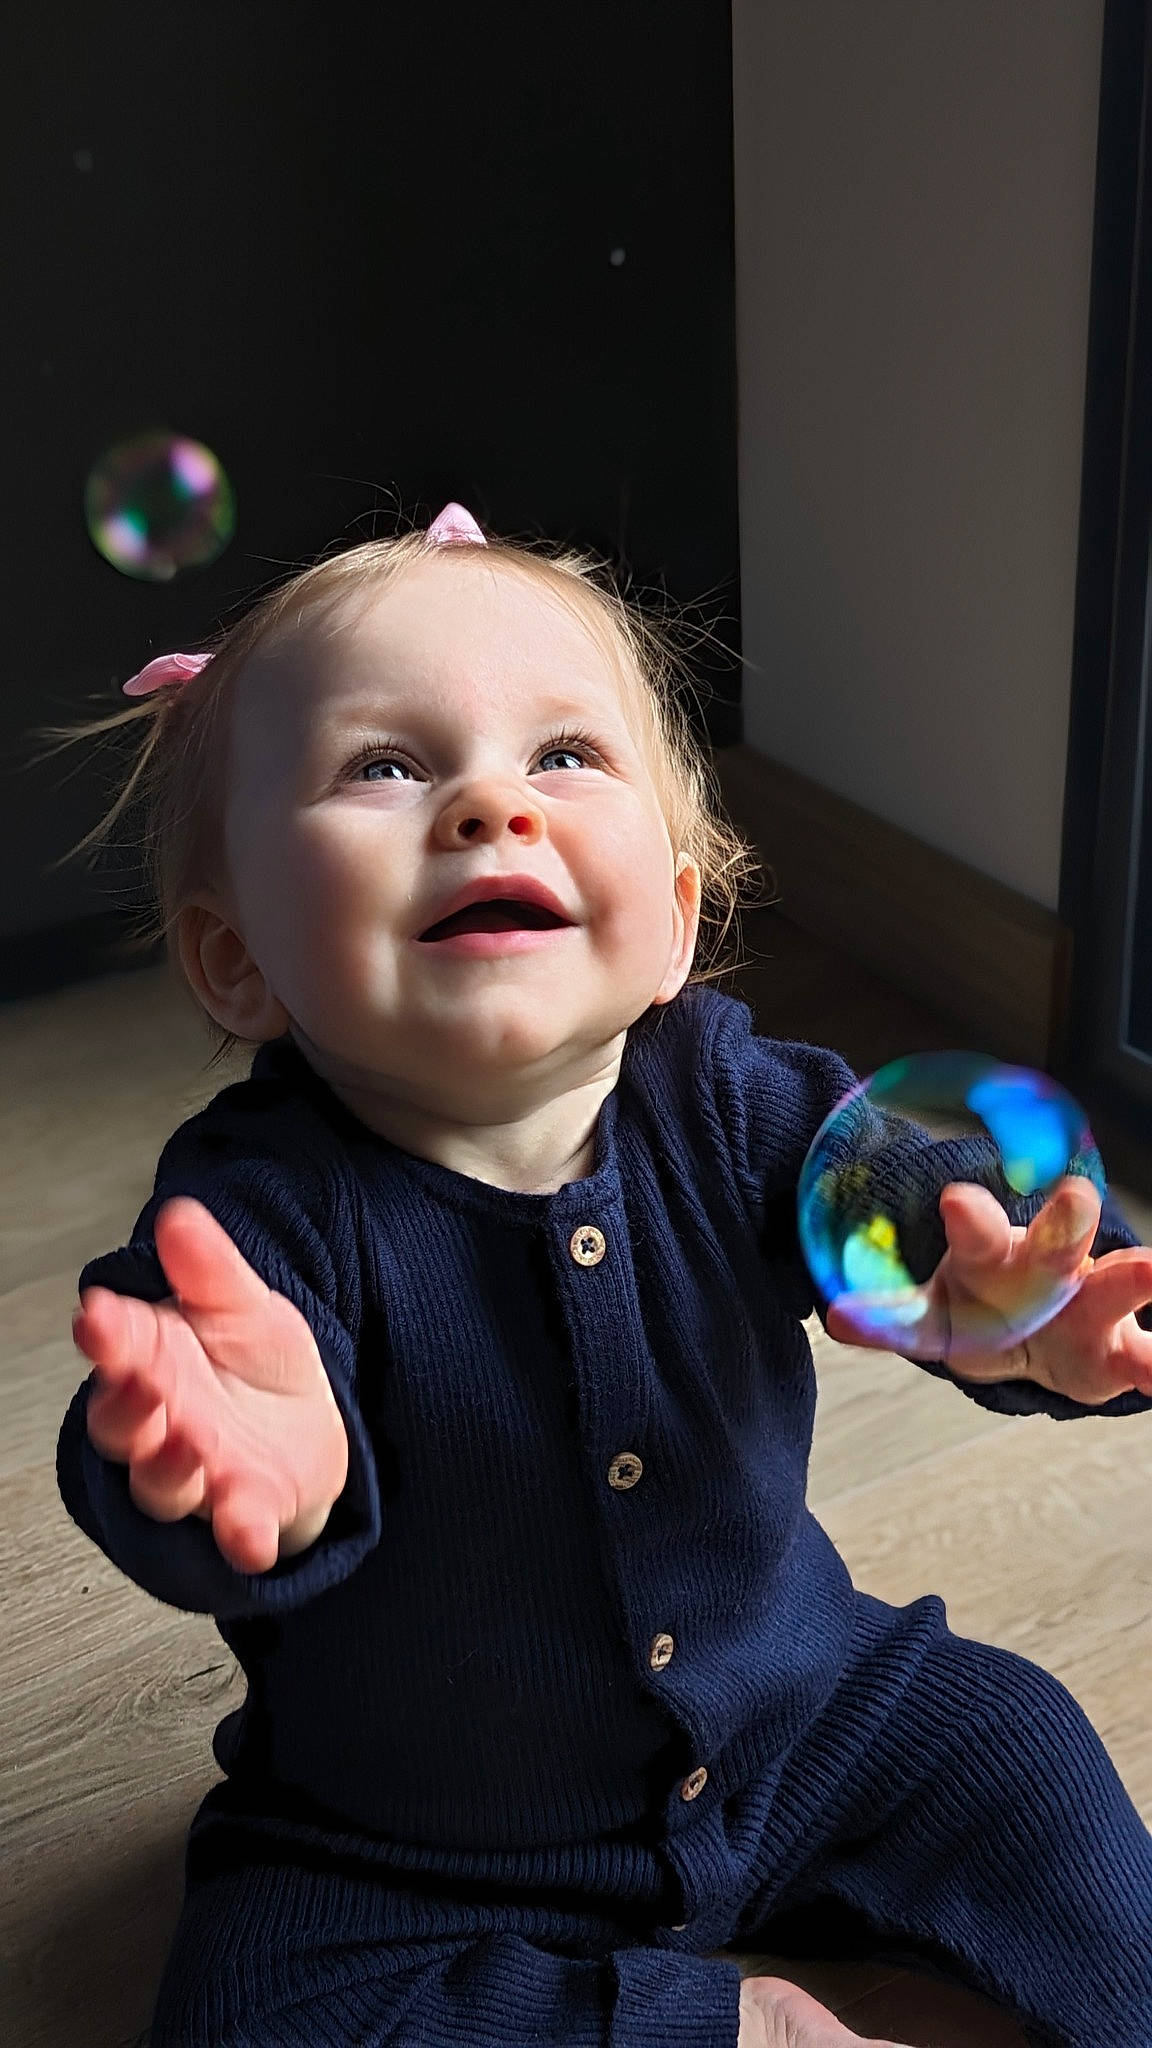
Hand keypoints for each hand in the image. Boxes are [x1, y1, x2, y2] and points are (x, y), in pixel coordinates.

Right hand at [73, 1195, 348, 1571]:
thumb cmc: (256, 1364)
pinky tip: (249, 1539)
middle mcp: (163, 1423)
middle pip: (122, 1424)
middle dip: (125, 1405)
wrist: (306, 1428)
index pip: (116, 1348)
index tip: (98, 1314)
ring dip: (169, 1468)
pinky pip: (235, 1531)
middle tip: (137, 1381)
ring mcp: (199, 1473)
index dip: (105, 1333)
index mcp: (153, 1361)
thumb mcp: (241, 1303)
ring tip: (186, 1445)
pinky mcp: (246, 1511)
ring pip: (164, 1483)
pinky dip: (240, 1536)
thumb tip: (179, 1214)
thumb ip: (208, 1267)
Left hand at [824, 1175, 1151, 1401]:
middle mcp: (1048, 1268)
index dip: (966, 1218)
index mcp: (991, 1255)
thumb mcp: (933, 1315)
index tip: (956, 1200)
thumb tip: (835, 1319)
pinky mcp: (1119, 1352)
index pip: (975, 1231)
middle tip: (1073, 1199)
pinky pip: (1144, 1359)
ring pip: (1117, 1283)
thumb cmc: (984, 1311)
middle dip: (1062, 1221)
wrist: (1044, 1338)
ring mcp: (1092, 1304)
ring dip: (1137, 1275)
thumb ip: (892, 1316)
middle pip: (1053, 1242)